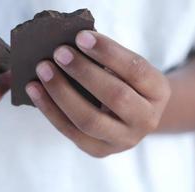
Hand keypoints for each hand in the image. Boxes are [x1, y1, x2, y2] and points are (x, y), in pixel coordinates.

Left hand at [26, 31, 170, 157]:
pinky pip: (70, 131)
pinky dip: (50, 109)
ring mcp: (123, 140)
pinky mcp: (99, 151)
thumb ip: (107, 59)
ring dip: (61, 92)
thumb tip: (71, 45)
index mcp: (159, 92)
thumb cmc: (124, 84)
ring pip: (88, 119)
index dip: (108, 53)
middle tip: (59, 53)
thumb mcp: (126, 70)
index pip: (136, 70)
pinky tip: (35, 90)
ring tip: (43, 70)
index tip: (81, 37)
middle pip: (115, 96)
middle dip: (83, 72)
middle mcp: (146, 119)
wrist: (132, 118)